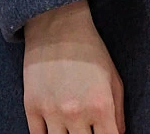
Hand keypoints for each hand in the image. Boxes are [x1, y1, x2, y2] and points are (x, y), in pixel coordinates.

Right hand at [22, 0, 124, 133]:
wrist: (56, 26)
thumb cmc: (89, 52)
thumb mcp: (113, 79)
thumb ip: (118, 114)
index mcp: (101, 106)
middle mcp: (77, 112)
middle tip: (86, 129)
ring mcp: (52, 111)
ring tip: (71, 128)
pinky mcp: (31, 106)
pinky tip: (54, 130)